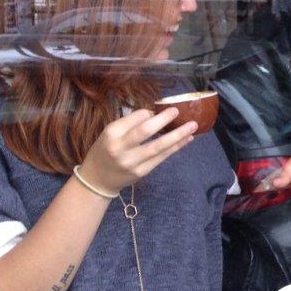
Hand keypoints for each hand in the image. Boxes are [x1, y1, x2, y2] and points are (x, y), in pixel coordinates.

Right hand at [77, 107, 196, 194]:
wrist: (97, 179)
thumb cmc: (105, 150)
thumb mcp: (110, 134)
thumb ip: (130, 125)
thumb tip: (156, 115)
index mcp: (111, 133)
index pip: (135, 118)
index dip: (149, 113)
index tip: (157, 111)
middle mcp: (120, 148)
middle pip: (146, 131)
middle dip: (164, 120)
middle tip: (177, 111)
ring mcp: (132, 162)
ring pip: (159, 146)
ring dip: (179, 135)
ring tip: (193, 125)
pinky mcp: (142, 172)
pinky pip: (162, 157)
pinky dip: (176, 147)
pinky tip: (187, 139)